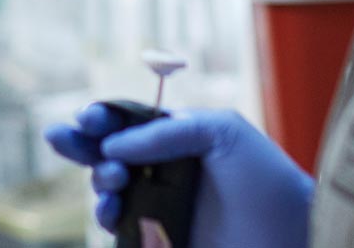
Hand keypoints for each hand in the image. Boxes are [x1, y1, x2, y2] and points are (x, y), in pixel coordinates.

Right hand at [45, 106, 312, 247]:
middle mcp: (164, 173)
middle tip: (60, 137)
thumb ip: (166, 131)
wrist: (293, 236)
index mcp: (177, 140)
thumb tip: (114, 145)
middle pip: (106, 154)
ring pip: (108, 192)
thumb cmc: (266, 180)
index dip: (101, 118)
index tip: (88, 119)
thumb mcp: (222, 132)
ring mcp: (160, 210)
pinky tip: (112, 209)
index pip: (126, 123)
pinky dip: (108, 218)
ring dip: (98, 181)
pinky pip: (121, 232)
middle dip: (80, 144)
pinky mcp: (160, 243)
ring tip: (114, 181)